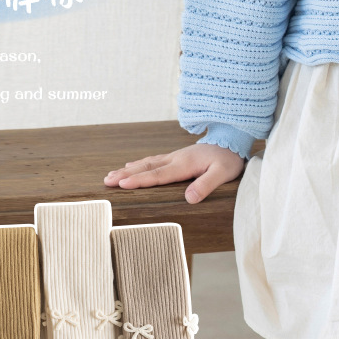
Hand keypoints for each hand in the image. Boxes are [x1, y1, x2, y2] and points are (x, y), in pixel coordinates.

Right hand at [103, 142, 244, 204]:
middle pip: (146, 167)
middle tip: (107, 181)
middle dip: (125, 175)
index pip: (158, 175)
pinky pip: (153, 160)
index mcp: (184, 164)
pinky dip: (139, 164)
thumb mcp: (223, 173)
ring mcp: (174, 156)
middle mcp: (175, 159)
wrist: (232, 141)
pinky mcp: (176, 157)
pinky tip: (131, 166)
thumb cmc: (228, 159)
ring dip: (128, 169)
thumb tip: (189, 198)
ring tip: (111, 176)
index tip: (122, 184)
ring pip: (147, 163)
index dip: (140, 180)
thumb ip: (206, 184)